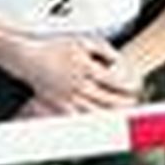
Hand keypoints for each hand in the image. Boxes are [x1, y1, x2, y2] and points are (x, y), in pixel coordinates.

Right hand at [17, 34, 139, 114]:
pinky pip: (79, 119)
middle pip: (109, 101)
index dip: (130, 86)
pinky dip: (92, 123)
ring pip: (96, 114)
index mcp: (86, 68)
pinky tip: (101, 123)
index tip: (137, 87)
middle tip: (135, 103)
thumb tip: (121, 62)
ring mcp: (68, 98)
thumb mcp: (83, 41)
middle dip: (126, 104)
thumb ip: (104, 50)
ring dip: (112, 117)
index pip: (115, 82)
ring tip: (124, 117)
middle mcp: (78, 85)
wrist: (27, 58)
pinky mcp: (60, 106)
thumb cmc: (55, 48)